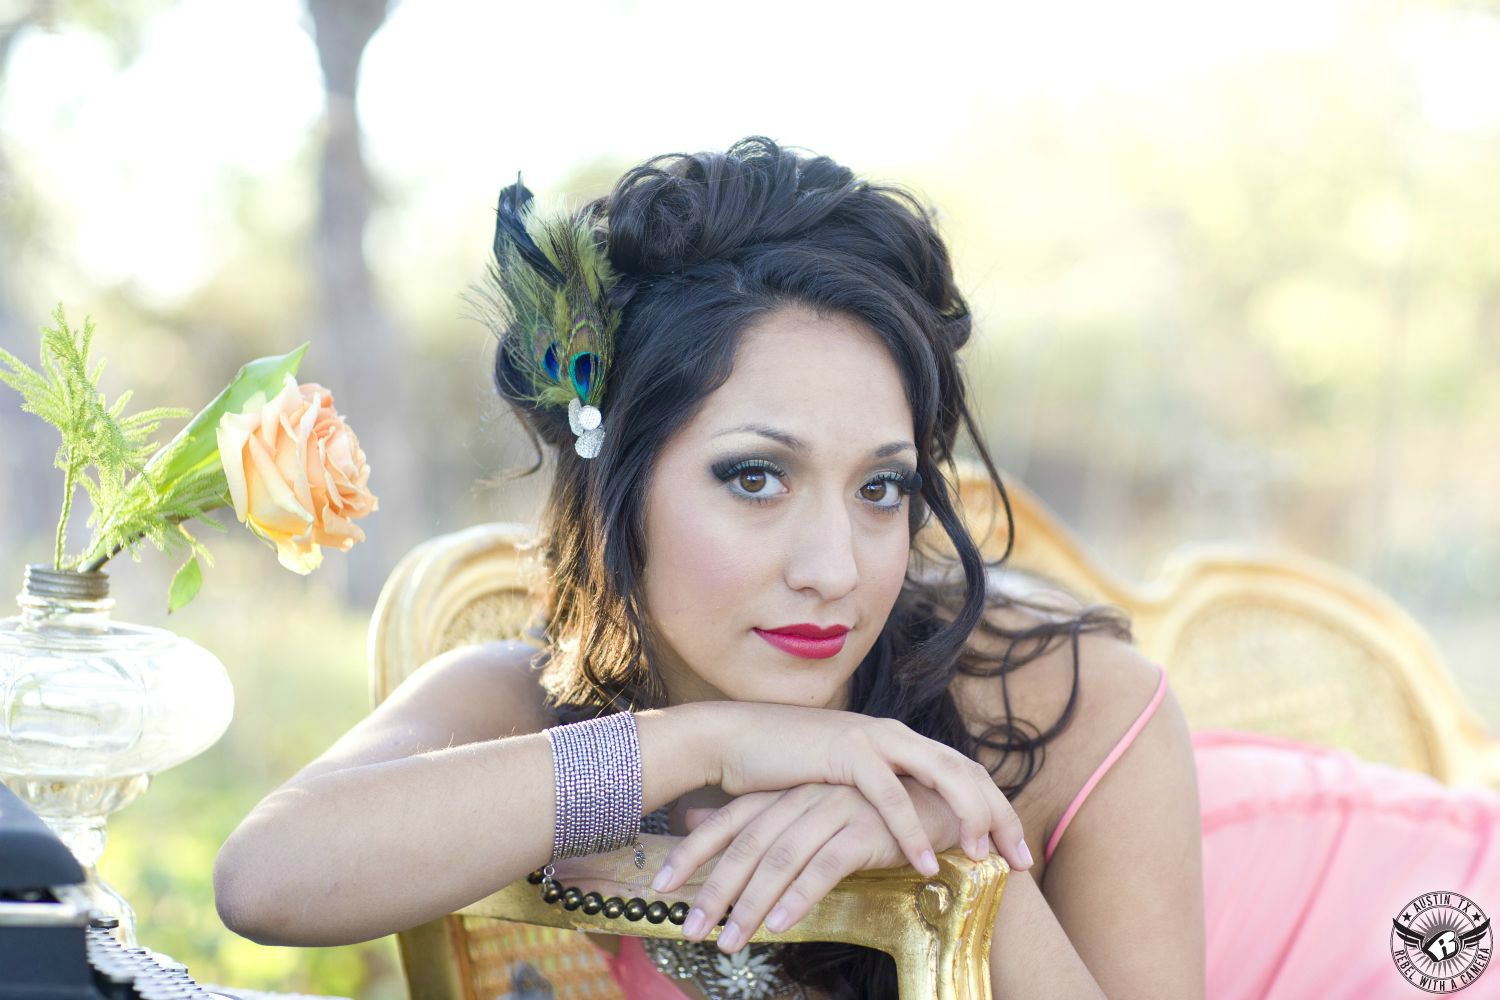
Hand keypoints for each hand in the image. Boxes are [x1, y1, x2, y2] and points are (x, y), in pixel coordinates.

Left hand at [650, 778, 998, 951]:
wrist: (937, 801)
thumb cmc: (866, 814)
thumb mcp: (807, 815)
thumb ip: (756, 820)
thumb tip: (691, 820)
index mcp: (787, 794)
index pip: (728, 822)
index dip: (692, 853)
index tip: (659, 888)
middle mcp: (803, 797)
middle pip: (747, 846)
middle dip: (715, 892)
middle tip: (690, 930)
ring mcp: (834, 809)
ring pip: (780, 859)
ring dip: (751, 904)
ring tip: (730, 942)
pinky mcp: (866, 828)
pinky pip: (826, 866)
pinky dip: (801, 896)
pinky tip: (781, 923)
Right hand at [702, 701, 1028, 877]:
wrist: (735, 739)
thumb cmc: (786, 767)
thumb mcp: (845, 781)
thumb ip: (878, 792)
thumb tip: (908, 824)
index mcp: (899, 740)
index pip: (963, 771)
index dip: (995, 807)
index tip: (1016, 848)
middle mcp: (895, 734)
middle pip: (966, 771)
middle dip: (999, 814)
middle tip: (1023, 858)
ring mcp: (873, 739)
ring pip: (941, 775)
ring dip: (968, 816)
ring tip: (983, 856)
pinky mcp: (846, 753)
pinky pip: (889, 796)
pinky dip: (911, 829)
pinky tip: (926, 860)